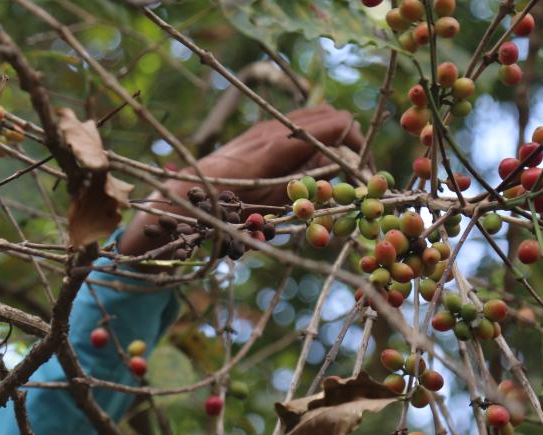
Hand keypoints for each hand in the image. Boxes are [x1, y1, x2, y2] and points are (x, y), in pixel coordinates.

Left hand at [119, 105, 362, 255]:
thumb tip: (340, 184)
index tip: (364, 172)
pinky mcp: (256, 133)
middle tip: (355, 172)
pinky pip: (295, 127)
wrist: (178, 198)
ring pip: (313, 117)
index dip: (358, 145)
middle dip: (349, 139)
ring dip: (330, 139)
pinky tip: (308, 169)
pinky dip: (311, 141)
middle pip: (329, 114)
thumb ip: (306, 189)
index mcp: (277, 145)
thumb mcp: (269, 208)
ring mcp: (263, 127)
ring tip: (335, 173)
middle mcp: (271, 128)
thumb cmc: (221, 210)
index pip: (337, 125)